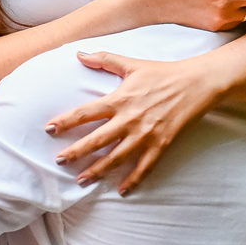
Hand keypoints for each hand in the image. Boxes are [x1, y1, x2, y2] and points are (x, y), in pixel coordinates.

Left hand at [45, 51, 226, 194]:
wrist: (196, 83)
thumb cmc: (163, 72)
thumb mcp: (132, 64)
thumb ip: (104, 59)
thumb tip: (79, 54)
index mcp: (120, 99)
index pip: (86, 112)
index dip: (66, 121)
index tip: (49, 129)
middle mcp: (129, 119)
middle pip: (97, 140)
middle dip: (76, 152)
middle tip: (59, 161)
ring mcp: (145, 134)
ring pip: (116, 158)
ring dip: (97, 170)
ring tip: (81, 180)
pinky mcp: (161, 145)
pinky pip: (144, 166)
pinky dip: (133, 180)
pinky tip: (122, 190)